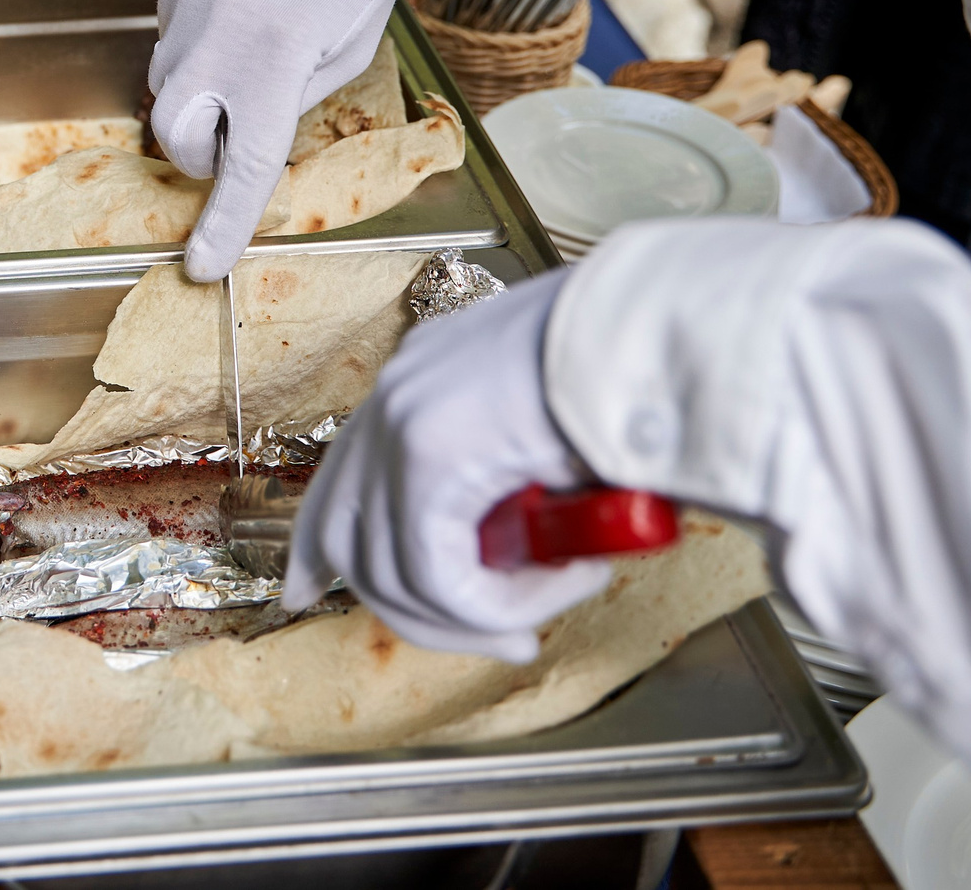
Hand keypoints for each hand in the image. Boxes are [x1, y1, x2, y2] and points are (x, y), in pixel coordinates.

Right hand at [150, 0, 416, 280]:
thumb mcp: (347, 51)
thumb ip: (287, 103)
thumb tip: (236, 145)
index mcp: (278, 50)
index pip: (241, 158)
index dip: (223, 217)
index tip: (203, 264)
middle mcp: (220, 17)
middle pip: (171, 126)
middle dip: (195, 151)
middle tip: (231, 138)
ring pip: (165, 75)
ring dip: (198, 90)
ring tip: (246, 52)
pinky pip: (169, 27)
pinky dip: (196, 40)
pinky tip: (237, 9)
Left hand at [285, 269, 613, 660]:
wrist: (666, 329)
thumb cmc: (637, 372)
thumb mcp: (552, 429)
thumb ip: (514, 480)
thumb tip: (521, 554)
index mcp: (420, 380)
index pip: (342, 477)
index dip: (318, 548)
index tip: (304, 594)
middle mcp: (398, 395)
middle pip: (352, 538)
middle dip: (418, 614)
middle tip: (506, 640)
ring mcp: (404, 421)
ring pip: (397, 573)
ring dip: (482, 613)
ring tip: (559, 596)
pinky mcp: (428, 457)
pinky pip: (439, 577)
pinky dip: (501, 604)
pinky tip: (564, 581)